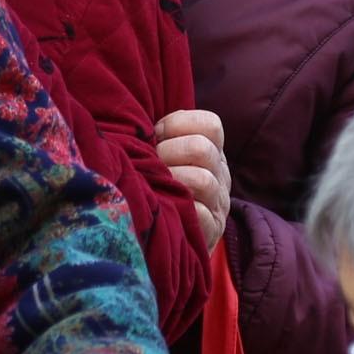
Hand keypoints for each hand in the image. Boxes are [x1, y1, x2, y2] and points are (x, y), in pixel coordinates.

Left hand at [155, 109, 230, 249]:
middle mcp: (221, 173)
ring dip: (172, 180)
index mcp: (213, 150)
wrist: (174, 239)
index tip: (155, 136)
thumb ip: (159, 134)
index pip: (210, 124)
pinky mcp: (213, 228)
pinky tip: (165, 207)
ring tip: (156, 186)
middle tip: (151, 165)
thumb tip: (131, 114)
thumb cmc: (162, 187)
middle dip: (168, 153)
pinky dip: (180, 208)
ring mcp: (219, 202)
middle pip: (201, 148)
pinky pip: (200, 214)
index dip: (177, 124)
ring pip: (202, 180)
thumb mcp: (166, 155)